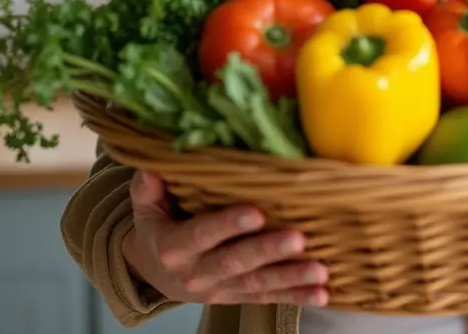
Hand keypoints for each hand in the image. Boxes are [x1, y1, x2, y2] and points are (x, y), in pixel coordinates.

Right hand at [122, 170, 328, 306]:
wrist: (155, 273)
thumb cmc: (159, 228)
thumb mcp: (146, 208)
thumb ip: (147, 190)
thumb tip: (151, 169)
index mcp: (175, 247)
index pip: (203, 234)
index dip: (229, 224)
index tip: (257, 212)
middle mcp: (197, 273)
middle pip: (236, 263)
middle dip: (269, 251)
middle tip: (299, 239)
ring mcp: (220, 289)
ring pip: (258, 284)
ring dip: (291, 279)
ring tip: (320, 271)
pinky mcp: (237, 297)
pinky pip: (268, 298)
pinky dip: (296, 297)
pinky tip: (321, 294)